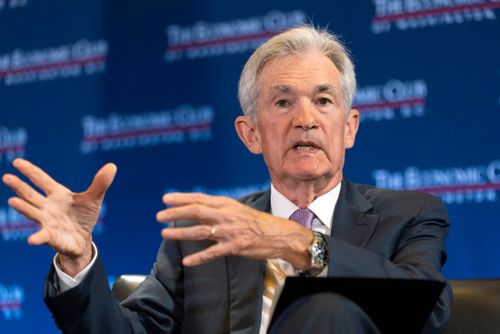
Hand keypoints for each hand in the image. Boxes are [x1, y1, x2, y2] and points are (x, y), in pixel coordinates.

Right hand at [2, 158, 116, 275]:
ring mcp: (46, 221)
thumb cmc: (84, 217)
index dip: (30, 171)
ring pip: (32, 212)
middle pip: (31, 194)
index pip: (42, 180)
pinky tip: (32, 240)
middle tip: (7, 177)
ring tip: (12, 201)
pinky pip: (42, 236)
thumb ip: (100, 183)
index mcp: (57, 194)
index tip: (17, 162)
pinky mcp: (50, 236)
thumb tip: (112, 166)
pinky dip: (37, 237)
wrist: (83, 239)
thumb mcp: (94, 199)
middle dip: (19, 186)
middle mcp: (47, 206)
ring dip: (23, 208)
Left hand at [157, 193, 313, 269]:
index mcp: (227, 204)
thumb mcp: (238, 210)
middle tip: (159, 215)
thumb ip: (220, 210)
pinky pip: (212, 253)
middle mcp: (226, 215)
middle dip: (176, 213)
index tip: (166, 199)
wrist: (279, 235)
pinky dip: (199, 258)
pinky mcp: (234, 247)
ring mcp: (230, 231)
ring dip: (181, 232)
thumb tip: (200, 209)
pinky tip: (187, 261)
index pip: (200, 199)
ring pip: (200, 231)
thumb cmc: (258, 223)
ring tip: (165, 234)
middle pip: (196, 212)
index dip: (182, 198)